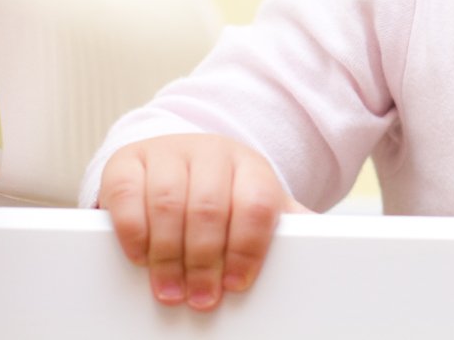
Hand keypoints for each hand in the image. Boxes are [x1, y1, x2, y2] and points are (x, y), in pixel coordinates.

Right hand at [98, 134, 306, 310]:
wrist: (179, 154)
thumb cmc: (223, 191)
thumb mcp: (255, 202)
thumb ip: (285, 224)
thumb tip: (327, 246)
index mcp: (250, 166)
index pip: (254, 204)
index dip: (247, 248)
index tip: (238, 284)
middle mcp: (210, 153)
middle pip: (210, 208)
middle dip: (205, 261)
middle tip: (200, 299)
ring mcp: (167, 153)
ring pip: (168, 203)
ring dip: (168, 255)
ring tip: (170, 290)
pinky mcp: (126, 161)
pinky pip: (127, 195)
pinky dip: (133, 232)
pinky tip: (140, 257)